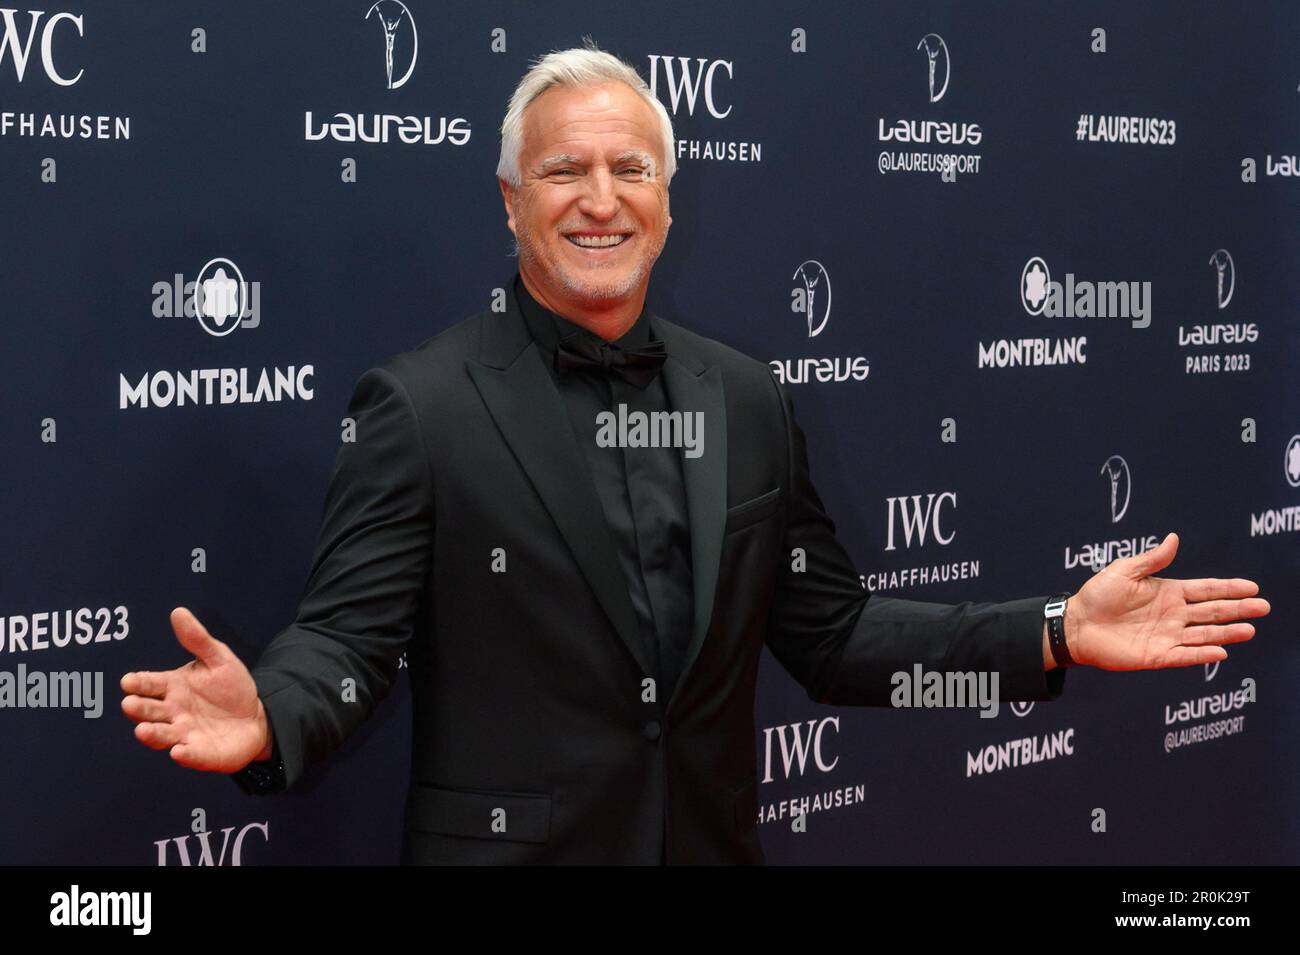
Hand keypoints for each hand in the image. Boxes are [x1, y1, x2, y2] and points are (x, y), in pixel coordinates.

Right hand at [120, 608, 271, 771]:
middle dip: (138, 708)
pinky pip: (191, 755)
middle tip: (129, 704)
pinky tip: (179, 751)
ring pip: (162, 735)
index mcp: (173, 687)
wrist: (257, 716)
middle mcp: (172, 712)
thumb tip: (178, 612)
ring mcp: (185, 734)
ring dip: (152, 734)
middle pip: (149, 710)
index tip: (128, 681)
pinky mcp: (201, 754)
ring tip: (143, 730)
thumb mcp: (219, 659)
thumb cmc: (230, 688)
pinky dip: (184, 754)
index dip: (138, 683)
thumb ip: (198, 639)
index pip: (149, 683)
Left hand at [1067, 532, 1269, 669]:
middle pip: (1212, 612)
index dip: (1229, 588)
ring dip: (1227, 633)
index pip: (1206, 590)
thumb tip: (1174, 538)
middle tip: (1264, 607)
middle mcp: (1173, 615)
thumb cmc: (1096, 596)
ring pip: (1204, 635)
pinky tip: (1221, 652)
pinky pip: (1184, 656)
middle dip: (1238, 609)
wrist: (1076, 624)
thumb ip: (1151, 559)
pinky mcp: (1157, 656)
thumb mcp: (1123, 571)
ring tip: (1250, 630)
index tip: (1252, 587)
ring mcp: (1167, 636)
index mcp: (1168, 593)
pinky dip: (1202, 655)